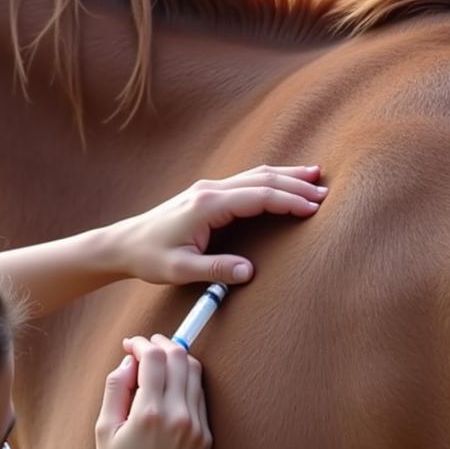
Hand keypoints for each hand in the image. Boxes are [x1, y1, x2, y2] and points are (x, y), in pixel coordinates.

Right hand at [95, 334, 211, 448]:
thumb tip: (128, 363)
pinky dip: (185, 384)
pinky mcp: (206, 439)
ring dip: (176, 361)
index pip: (153, 357)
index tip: (130, 345)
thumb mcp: (104, 433)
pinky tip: (169, 390)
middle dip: (161, 345)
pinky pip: (199, 398)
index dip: (141, 344)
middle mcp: (178, 416)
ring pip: (194, 374)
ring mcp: (197, 427)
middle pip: (179, 358)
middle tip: (145, 347)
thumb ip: (115, 391)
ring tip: (158, 365)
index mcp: (149, 413)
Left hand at [113, 164, 327, 286]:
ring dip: (285, 177)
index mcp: (207, 205)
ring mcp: (207, 189)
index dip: (289, 202)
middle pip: (262, 180)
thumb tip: (248, 272)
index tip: (315, 208)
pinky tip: (282, 183)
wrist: (124, 244)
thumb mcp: (180, 270)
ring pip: (254, 176)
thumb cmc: (149, 258)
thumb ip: (215, 271)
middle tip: (326, 193)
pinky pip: (245, 181)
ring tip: (314, 178)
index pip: (258, 197)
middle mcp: (210, 190)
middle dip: (296, 185)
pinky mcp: (206, 194)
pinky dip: (269, 180)